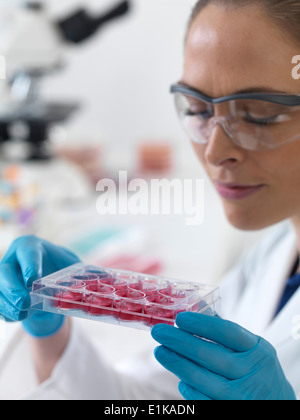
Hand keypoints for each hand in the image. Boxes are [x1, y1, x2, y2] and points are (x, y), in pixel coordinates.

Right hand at [0, 235, 80, 337]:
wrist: (46, 280)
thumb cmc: (58, 267)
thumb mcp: (71, 265)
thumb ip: (85, 271)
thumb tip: (105, 277)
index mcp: (30, 246)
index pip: (26, 251)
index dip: (29, 264)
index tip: (33, 280)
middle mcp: (12, 259)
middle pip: (4, 270)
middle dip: (13, 287)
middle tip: (25, 302)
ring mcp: (3, 276)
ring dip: (7, 303)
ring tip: (21, 314)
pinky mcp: (1, 292)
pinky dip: (5, 312)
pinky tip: (17, 317)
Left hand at [151, 313, 295, 399]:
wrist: (276, 403)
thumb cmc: (256, 369)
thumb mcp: (250, 346)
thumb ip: (223, 329)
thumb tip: (196, 305)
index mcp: (258, 351)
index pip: (228, 333)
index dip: (203, 324)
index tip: (179, 318)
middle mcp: (253, 374)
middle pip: (213, 356)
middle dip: (182, 343)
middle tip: (159, 332)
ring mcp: (243, 397)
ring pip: (205, 380)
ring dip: (179, 365)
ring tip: (160, 351)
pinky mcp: (231, 411)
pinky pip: (205, 401)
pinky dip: (190, 389)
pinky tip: (180, 377)